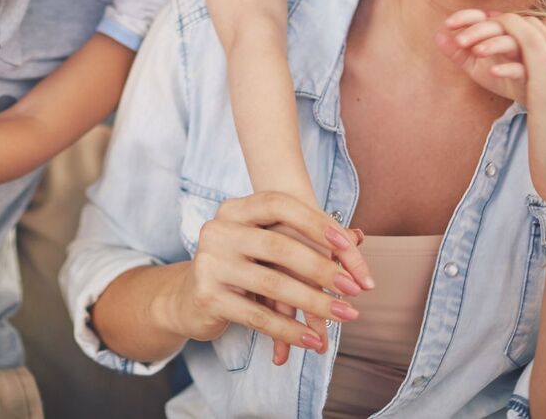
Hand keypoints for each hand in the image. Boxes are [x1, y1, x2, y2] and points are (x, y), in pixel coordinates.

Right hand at [171, 192, 370, 359]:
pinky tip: (313, 340)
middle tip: (354, 289)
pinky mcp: (208, 297)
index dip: (315, 220)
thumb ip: (307, 239)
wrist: (188, 297)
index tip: (347, 243)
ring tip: (345, 316)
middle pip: (279, 246)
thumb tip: (357, 238)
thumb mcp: (266, 246)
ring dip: (315, 304)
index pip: (278, 204)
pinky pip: (258, 316)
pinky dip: (289, 331)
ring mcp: (210, 264)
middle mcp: (218, 231)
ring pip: (273, 285)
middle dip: (322, 269)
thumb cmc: (239, 266)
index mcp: (233, 210)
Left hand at [436, 9, 525, 103]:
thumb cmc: (502, 78)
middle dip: (478, 30)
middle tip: (460, 41)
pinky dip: (508, 68)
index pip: (482, 17)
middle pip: (497, 25)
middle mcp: (512, 39)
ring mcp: (524, 55)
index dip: (466, 17)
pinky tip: (494, 71)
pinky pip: (521, 68)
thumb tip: (437, 35)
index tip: (448, 24)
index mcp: (498, 34)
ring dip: (494, 44)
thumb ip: (457, 52)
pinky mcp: (532, 74)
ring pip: (512, 42)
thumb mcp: (476, 66)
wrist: (531, 99)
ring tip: (477, 51)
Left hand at [439, 11, 545, 210]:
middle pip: (540, 24)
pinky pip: (526, 48)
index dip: (518, 26)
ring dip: (490, 32)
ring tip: (464, 42)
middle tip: (464, 30)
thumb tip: (509, 60)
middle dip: (498, 24)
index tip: (487, 32)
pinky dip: (500, 46)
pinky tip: (481, 58)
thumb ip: (544, 76)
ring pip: (529, 31)